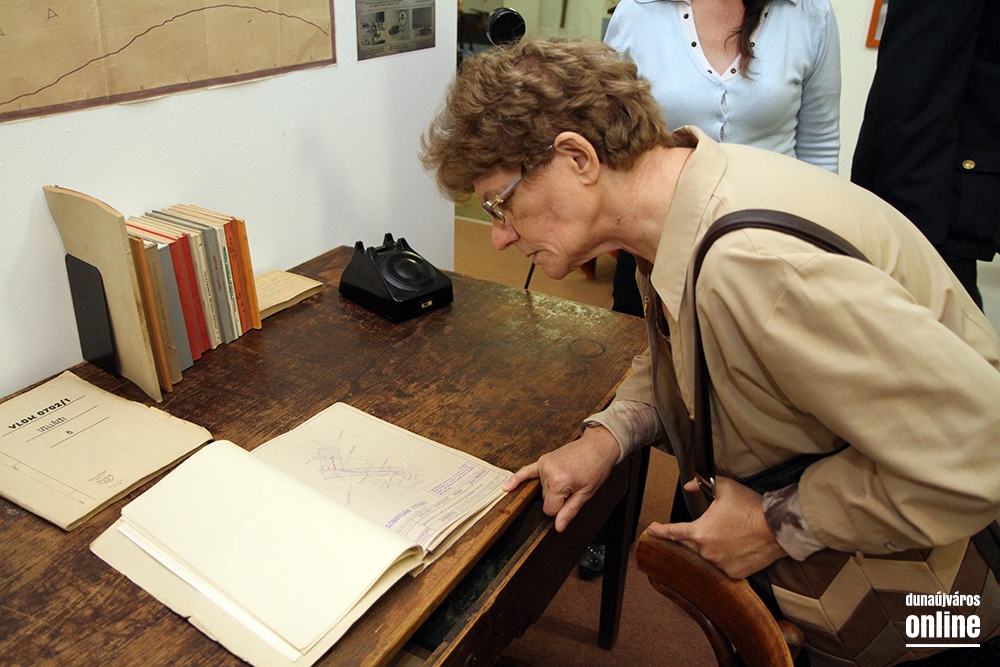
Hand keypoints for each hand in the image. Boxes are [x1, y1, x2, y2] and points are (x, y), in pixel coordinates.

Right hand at [502, 425, 620, 531]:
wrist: (598, 446)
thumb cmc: (596, 468)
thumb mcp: (586, 493)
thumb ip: (570, 511)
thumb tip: (558, 527)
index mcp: (559, 482)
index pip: (550, 509)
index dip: (561, 509)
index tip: (572, 499)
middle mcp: (548, 473)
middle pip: (545, 499)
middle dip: (558, 499)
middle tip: (574, 487)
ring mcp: (543, 465)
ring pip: (541, 490)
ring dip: (552, 490)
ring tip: (568, 478)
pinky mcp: (542, 460)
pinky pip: (526, 471)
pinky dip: (516, 479)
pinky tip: (507, 486)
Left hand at [646, 477, 787, 578]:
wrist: (777, 527)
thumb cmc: (750, 506)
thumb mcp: (724, 487)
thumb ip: (702, 484)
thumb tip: (689, 485)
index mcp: (699, 532)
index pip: (674, 532)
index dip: (660, 531)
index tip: (651, 531)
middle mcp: (707, 551)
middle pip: (695, 545)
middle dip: (702, 536)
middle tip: (722, 526)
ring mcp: (720, 565)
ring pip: (711, 556)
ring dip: (716, 548)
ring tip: (735, 535)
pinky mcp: (735, 574)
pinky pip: (726, 567)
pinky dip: (730, 558)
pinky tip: (740, 547)